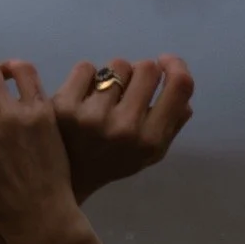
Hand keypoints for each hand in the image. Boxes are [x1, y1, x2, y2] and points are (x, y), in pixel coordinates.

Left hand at [52, 56, 193, 199]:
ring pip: (117, 65)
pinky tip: (82, 97)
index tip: (165, 63)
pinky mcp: (63, 106)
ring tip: (104, 97)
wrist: (66, 180)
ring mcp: (92, 116)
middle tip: (128, 88)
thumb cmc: (113, 161)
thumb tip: (181, 84)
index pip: (180, 85)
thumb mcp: (150, 153)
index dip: (176, 65)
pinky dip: (86, 76)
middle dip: (140, 72)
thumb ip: (172, 122)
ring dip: (113, 75)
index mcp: (151, 140)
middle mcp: (124, 128)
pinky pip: (86, 67)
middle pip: (147, 67)